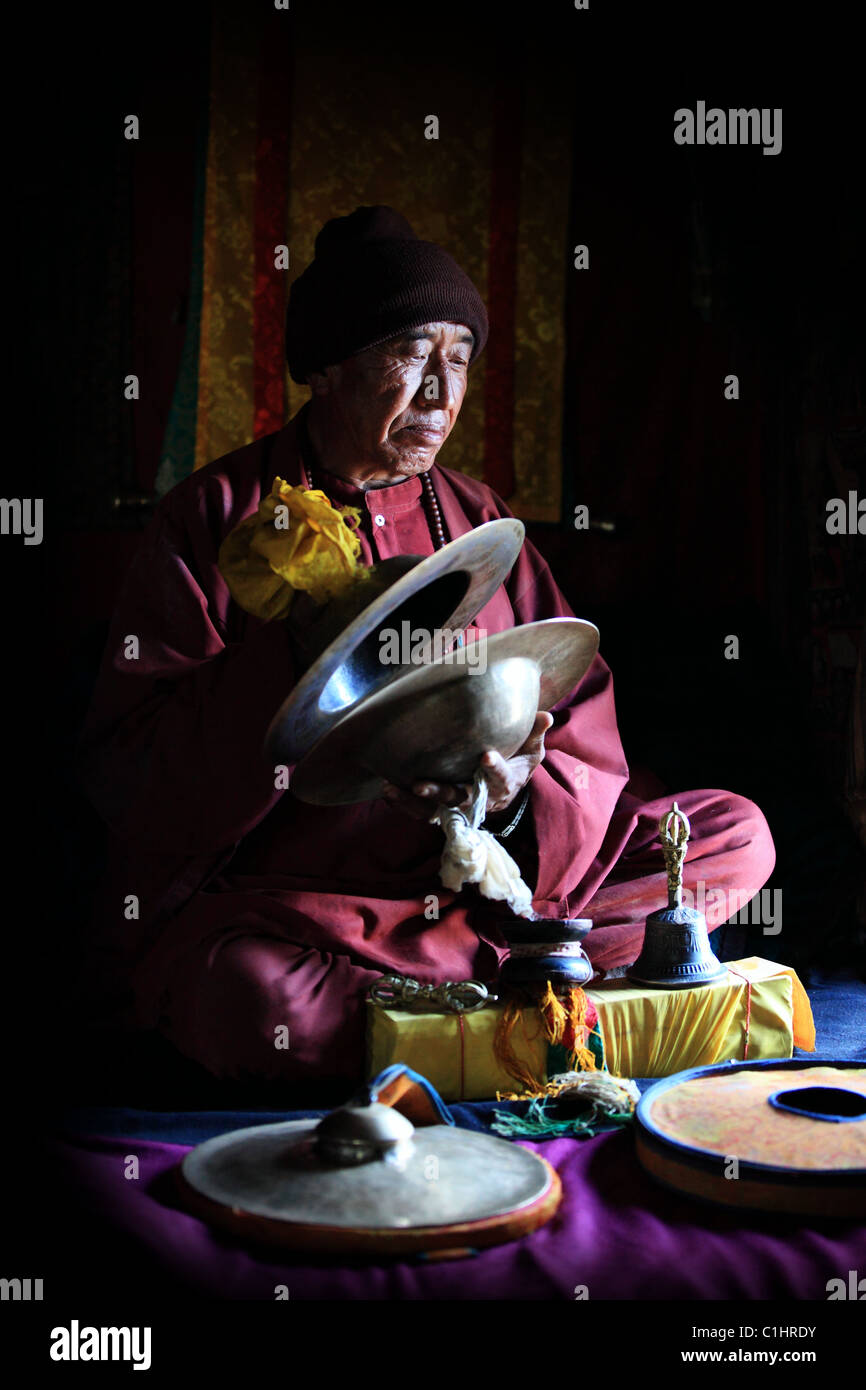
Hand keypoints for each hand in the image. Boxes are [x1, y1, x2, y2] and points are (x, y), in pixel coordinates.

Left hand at [381, 710, 552, 820]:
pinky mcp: (445, 809)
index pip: (501, 778)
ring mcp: (461, 806)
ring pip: (437, 809)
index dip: (495, 769)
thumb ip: (535, 734)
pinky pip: (423, 812)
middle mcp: (481, 799)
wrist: (508, 789)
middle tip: (420, 783)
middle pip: (460, 799)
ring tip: (392, 788)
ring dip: (414, 801)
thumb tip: (545, 716)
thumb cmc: (518, 761)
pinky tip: (387, 790)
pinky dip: (405, 805)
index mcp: (505, 784)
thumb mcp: (532, 750)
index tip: (486, 755)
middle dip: (441, 792)